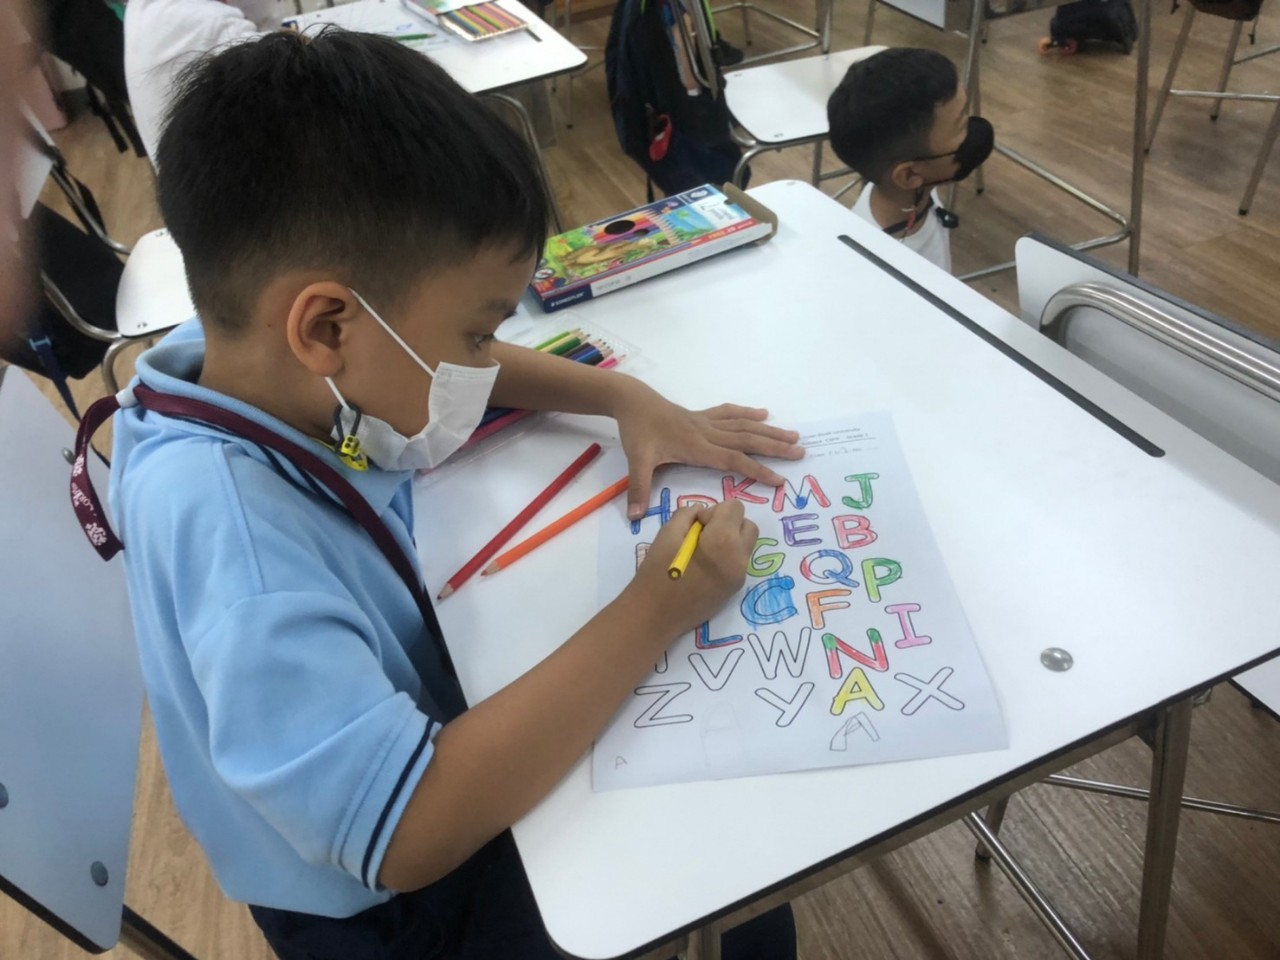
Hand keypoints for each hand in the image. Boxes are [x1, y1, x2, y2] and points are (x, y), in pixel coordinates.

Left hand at [612, 380, 804, 519]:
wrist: (632, 400)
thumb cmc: (637, 431)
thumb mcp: (636, 460)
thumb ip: (639, 488)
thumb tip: (634, 517)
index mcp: (696, 447)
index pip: (733, 460)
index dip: (757, 470)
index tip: (779, 481)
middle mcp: (707, 433)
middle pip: (747, 440)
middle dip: (775, 447)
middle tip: (800, 452)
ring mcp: (706, 422)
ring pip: (743, 426)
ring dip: (769, 431)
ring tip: (793, 435)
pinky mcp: (701, 415)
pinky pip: (729, 413)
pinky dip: (747, 413)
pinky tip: (763, 414)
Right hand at [625, 501, 758, 639]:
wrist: (654, 616)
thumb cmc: (655, 573)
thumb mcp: (666, 534)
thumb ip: (687, 515)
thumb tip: (701, 513)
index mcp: (723, 541)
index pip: (735, 508)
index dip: (713, 511)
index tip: (695, 526)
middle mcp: (739, 558)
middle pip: (748, 526)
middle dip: (728, 524)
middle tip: (702, 535)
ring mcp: (739, 577)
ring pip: (746, 545)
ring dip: (730, 540)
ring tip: (702, 552)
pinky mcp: (734, 590)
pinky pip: (738, 563)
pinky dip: (727, 557)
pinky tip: (703, 568)